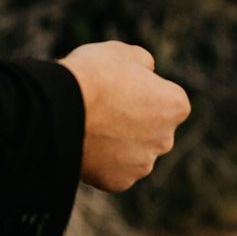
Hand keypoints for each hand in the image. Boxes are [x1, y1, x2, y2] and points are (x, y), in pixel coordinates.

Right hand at [59, 42, 190, 191]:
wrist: (61, 109)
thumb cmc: (94, 75)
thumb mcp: (123, 53)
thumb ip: (143, 63)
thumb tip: (147, 71)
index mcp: (175, 105)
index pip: (164, 97)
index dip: (140, 88)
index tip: (118, 85)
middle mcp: (166, 139)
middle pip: (151, 128)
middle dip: (133, 120)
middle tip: (102, 107)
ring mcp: (142, 164)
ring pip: (133, 151)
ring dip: (118, 142)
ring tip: (90, 126)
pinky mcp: (119, 182)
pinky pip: (113, 170)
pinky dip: (102, 162)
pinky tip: (86, 145)